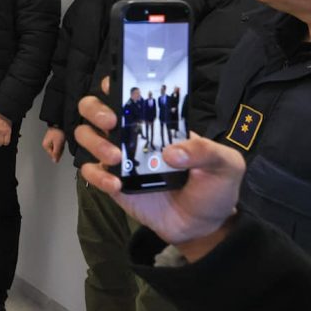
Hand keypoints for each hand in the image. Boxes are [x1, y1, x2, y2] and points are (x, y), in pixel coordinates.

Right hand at [41, 127, 65, 162]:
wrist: (59, 124)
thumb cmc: (58, 133)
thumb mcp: (58, 145)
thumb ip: (56, 153)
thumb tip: (54, 161)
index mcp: (45, 146)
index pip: (52, 155)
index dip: (58, 154)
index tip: (61, 148)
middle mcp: (46, 144)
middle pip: (54, 152)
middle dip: (59, 149)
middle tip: (61, 144)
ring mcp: (48, 141)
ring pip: (56, 148)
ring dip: (60, 146)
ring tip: (61, 141)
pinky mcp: (52, 138)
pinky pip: (57, 144)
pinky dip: (60, 143)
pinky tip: (61, 140)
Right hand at [75, 95, 242, 261]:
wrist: (203, 227)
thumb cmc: (214, 187)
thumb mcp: (225, 164)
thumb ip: (205, 151)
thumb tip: (171, 153)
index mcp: (158, 121)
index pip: (129, 93)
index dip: (116, 83)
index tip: (116, 85)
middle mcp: (133, 133)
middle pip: (94, 107)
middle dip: (96, 109)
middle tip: (111, 122)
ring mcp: (119, 157)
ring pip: (86, 135)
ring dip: (94, 142)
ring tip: (115, 158)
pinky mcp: (112, 182)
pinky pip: (91, 172)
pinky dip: (97, 176)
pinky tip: (116, 184)